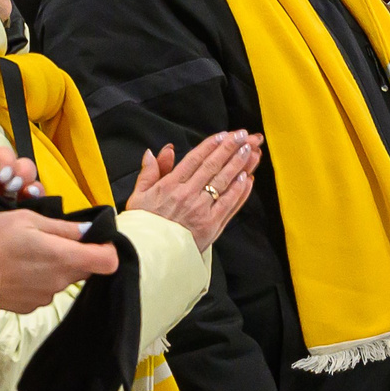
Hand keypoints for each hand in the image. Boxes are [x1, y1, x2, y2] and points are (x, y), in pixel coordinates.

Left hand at [0, 143, 39, 241]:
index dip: (5, 160)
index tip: (3, 176)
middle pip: (17, 167)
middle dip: (21, 171)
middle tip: (12, 187)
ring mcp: (2, 205)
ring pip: (27, 184)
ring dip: (31, 184)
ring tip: (25, 195)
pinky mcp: (10, 224)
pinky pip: (31, 208)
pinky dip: (38, 201)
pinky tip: (33, 205)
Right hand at [0, 211, 118, 313]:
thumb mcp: (27, 219)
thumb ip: (62, 227)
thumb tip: (87, 230)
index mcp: (65, 258)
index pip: (108, 261)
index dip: (105, 248)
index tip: (93, 239)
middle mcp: (60, 281)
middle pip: (84, 269)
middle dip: (76, 254)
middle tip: (51, 239)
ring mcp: (44, 296)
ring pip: (62, 279)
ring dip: (53, 266)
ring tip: (26, 253)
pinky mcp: (28, 306)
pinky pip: (43, 290)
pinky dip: (36, 279)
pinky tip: (16, 269)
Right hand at [125, 132, 260, 251]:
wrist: (148, 255)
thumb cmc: (143, 226)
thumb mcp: (139, 196)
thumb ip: (149, 172)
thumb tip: (157, 152)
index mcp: (170, 185)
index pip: (195, 159)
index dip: (211, 145)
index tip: (224, 135)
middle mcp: (188, 195)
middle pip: (213, 166)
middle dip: (230, 149)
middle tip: (244, 136)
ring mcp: (201, 210)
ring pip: (224, 182)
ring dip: (239, 165)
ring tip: (251, 151)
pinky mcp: (211, 226)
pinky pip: (229, 204)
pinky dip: (240, 191)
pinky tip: (248, 178)